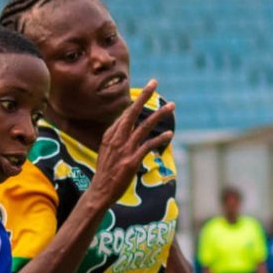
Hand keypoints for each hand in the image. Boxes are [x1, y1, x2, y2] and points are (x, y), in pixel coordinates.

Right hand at [88, 81, 174, 200]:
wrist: (100, 190)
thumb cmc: (105, 171)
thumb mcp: (107, 150)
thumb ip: (116, 137)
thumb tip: (125, 127)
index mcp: (110, 134)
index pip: (126, 113)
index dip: (137, 101)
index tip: (147, 90)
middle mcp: (117, 138)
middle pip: (132, 112)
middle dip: (144, 96)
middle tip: (154, 82)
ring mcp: (125, 149)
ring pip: (144, 126)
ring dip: (159, 115)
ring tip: (172, 105)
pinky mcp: (132, 160)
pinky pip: (149, 146)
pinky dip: (161, 139)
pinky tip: (170, 134)